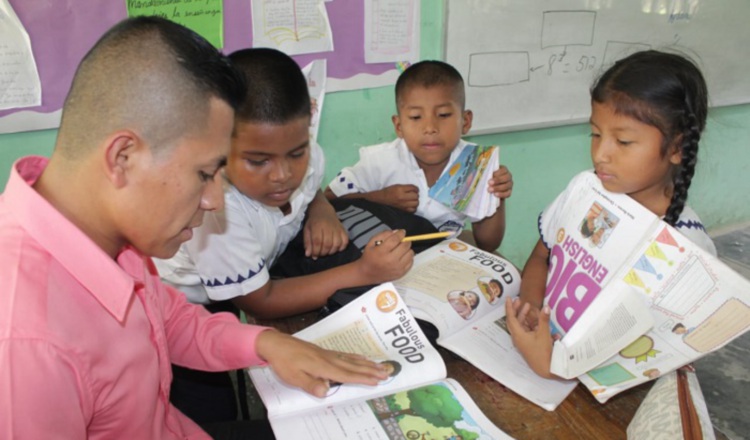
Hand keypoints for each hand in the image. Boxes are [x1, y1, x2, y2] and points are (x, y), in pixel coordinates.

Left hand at [255, 330, 387, 397]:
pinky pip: (345, 354)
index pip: (347, 374)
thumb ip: (311, 385)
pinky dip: (356, 356)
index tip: (377, 381)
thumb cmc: (285, 363)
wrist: (277, 344)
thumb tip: (327, 391)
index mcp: (323, 367)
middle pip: (354, 366)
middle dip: (371, 370)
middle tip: (387, 373)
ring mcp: (328, 354)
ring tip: (380, 365)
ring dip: (367, 363)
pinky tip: (361, 357)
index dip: (363, 378)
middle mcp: (329, 359)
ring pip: (352, 359)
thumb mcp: (294, 378)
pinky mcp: (324, 352)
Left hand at [304, 195, 348, 258]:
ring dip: (332, 251)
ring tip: (327, 252)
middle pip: (327, 244)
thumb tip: (309, 255)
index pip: (317, 241)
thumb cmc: (313, 222)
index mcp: (317, 225)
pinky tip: (336, 248)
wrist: (323, 211)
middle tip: (320, 254)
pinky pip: (345, 241)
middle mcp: (328, 226)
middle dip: (323, 253)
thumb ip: (307, 242)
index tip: (314, 256)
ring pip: (337, 243)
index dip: (316, 251)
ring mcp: (337, 228)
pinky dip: (342, 247)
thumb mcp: (307, 230)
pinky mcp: (343, 229)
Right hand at [357, 229, 413, 282]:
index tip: (402, 232)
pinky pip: (411, 262)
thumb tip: (396, 232)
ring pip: (410, 253)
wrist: (367, 273)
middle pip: (405, 246)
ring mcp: (397, 268)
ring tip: (402, 249)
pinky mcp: (401, 273)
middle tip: (402, 241)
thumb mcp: (372, 242)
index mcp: (382, 251)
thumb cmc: (369, 256)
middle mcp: (391, 260)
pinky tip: (402, 257)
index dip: (400, 233)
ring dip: (407, 249)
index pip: (395, 239)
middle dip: (405, 240)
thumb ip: (383, 235)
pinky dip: (408, 257)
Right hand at [375, 185, 418, 212]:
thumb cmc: (389, 191)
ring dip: (415, 201)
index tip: (415, 189)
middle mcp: (402, 197)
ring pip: (416, 203)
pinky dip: (414, 207)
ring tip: (412, 200)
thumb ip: (406, 187)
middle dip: (416, 194)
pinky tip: (411, 205)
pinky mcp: (403, 210)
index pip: (413, 188)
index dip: (416, 188)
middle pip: (416, 196)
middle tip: (413, 194)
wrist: (382, 199)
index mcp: (400, 189)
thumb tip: (415, 190)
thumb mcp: (397, 186)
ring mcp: (403, 204)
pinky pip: (413, 210)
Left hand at [487, 165, 512, 199]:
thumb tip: (485, 175)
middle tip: (489, 183)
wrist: (490, 189)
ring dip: (498, 188)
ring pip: (507, 185)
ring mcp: (509, 184)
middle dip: (498, 180)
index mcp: (504, 170)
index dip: (498, 172)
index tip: (492, 175)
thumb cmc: (487, 179)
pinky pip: (507, 193)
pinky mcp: (509, 192)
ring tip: (490, 190)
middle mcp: (508, 176)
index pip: (504, 170)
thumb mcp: (487, 175)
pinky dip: (501, 194)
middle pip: (506, 177)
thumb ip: (487, 174)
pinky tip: (495, 194)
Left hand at [505, 297, 553, 377]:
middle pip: (514, 321)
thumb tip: (546, 307)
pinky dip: (529, 323)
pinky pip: (525, 331)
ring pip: (520, 325)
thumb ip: (544, 319)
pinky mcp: (527, 344)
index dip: (509, 307)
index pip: (510, 318)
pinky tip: (536, 320)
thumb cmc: (543, 352)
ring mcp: (522, 341)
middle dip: (516, 310)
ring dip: (523, 316)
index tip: (508, 298)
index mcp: (518, 335)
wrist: (546, 369)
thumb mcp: (544, 334)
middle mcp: (517, 337)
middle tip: (520, 300)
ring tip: (529, 307)